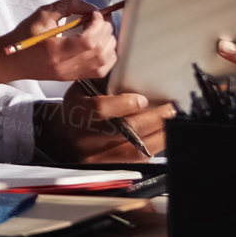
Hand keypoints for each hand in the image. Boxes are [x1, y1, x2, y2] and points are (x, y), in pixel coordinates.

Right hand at [0, 0, 117, 87]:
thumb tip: (91, 7)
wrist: (13, 59)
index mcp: (56, 50)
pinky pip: (102, 70)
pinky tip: (101, 44)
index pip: (89, 41)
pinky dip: (108, 55)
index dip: (98, 24)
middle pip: (100, 51)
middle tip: (100, 19)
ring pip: (105, 62)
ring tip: (101, 30)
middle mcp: (66, 66)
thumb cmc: (24, 36)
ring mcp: (72, 74)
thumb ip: (69, 5)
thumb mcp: (43, 14)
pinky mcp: (75, 77)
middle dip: (106, 31)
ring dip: (109, 43)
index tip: (95, 13)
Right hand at [35, 85, 174, 162]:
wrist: (63, 140)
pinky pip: (138, 161)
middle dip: (153, 119)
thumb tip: (131, 67)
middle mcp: (87, 138)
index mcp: (77, 113)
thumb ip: (103, 81)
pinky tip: (162, 136)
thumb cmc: (77, 111)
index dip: (124, 104)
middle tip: (171, 108)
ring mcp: (99, 157)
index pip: (100, 109)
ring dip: (160, 135)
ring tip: (172, 122)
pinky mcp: (110, 169)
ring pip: (135, 150)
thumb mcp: (81, 90)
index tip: (142, 98)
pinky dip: (154, 147)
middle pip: (124, 130)